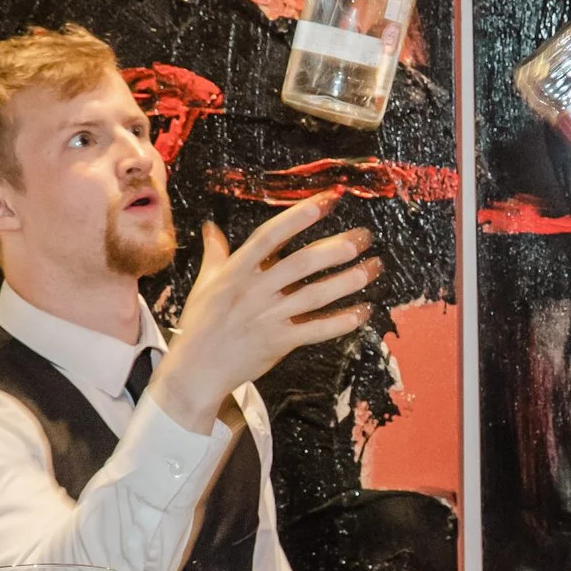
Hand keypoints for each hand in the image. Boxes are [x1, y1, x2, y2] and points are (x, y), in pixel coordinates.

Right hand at [146, 192, 379, 430]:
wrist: (197, 369)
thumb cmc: (200, 324)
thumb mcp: (205, 284)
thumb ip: (215, 253)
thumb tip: (212, 227)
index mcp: (236, 271)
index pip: (269, 236)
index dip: (298, 217)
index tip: (325, 201)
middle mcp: (255, 291)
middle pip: (301, 264)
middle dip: (336, 248)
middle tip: (363, 236)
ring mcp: (269, 317)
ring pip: (315, 295)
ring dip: (348, 280)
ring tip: (373, 267)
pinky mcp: (280, 342)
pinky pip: (317, 330)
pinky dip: (342, 321)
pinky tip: (363, 311)